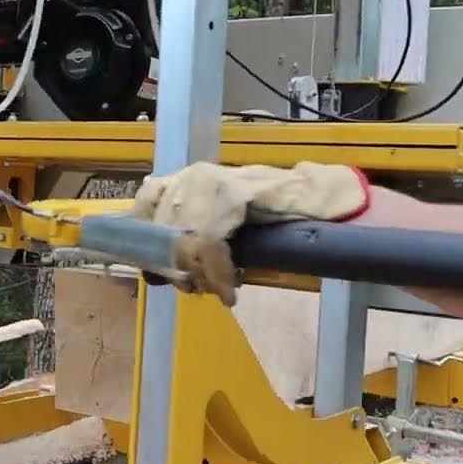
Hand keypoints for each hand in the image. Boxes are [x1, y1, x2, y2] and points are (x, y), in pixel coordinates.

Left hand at [131, 162, 370, 304]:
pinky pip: (209, 241)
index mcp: (183, 178)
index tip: (157, 277)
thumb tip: (150, 266)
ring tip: (217, 288)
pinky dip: (216, 272)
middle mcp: (193, 174)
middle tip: (198, 289)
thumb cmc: (267, 216)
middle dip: (176, 268)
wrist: (319, 200)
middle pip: (161, 230)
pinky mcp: (235, 193)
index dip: (146, 247)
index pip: (143, 210)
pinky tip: (228, 289)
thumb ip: (183, 235)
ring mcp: (213, 180)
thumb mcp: (214, 223)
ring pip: (183, 238)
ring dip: (198, 273)